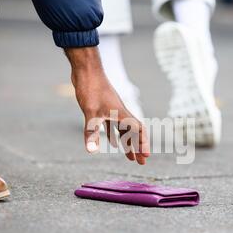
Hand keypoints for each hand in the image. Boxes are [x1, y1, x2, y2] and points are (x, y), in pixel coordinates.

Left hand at [65, 47, 149, 164]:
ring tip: (130, 157)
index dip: (143, 143)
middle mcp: (120, 112)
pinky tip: (112, 144)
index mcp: (121, 113)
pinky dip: (115, 136)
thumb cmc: (91, 88)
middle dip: (138, 148)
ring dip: (128, 144)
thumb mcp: (90, 112)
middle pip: (134, 132)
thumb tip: (91, 151)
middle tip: (141, 163)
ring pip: (124, 130)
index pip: (138, 130)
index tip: (146, 156)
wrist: (86, 69)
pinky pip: (113, 126)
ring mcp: (112, 110)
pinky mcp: (103, 108)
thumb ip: (91, 132)